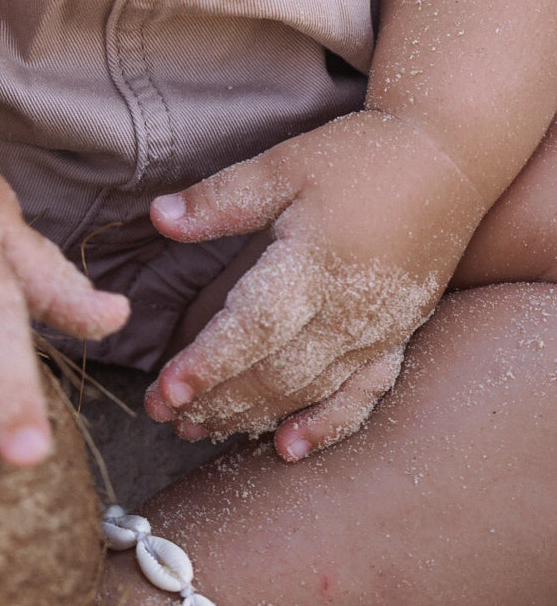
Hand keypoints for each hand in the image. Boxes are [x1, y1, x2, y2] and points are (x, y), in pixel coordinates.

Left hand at [144, 112, 484, 457]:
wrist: (447, 161)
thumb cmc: (359, 158)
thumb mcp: (283, 166)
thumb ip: (220, 199)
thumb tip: (158, 217)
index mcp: (314, 264)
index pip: (253, 329)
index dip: (208, 363)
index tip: (165, 389)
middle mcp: (348, 309)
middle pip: (275, 373)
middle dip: (215, 400)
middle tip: (160, 415)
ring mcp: (377, 330)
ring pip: (309, 390)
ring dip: (252, 416)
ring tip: (198, 429)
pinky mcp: (397, 337)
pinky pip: (362, 394)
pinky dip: (326, 425)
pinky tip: (288, 447)